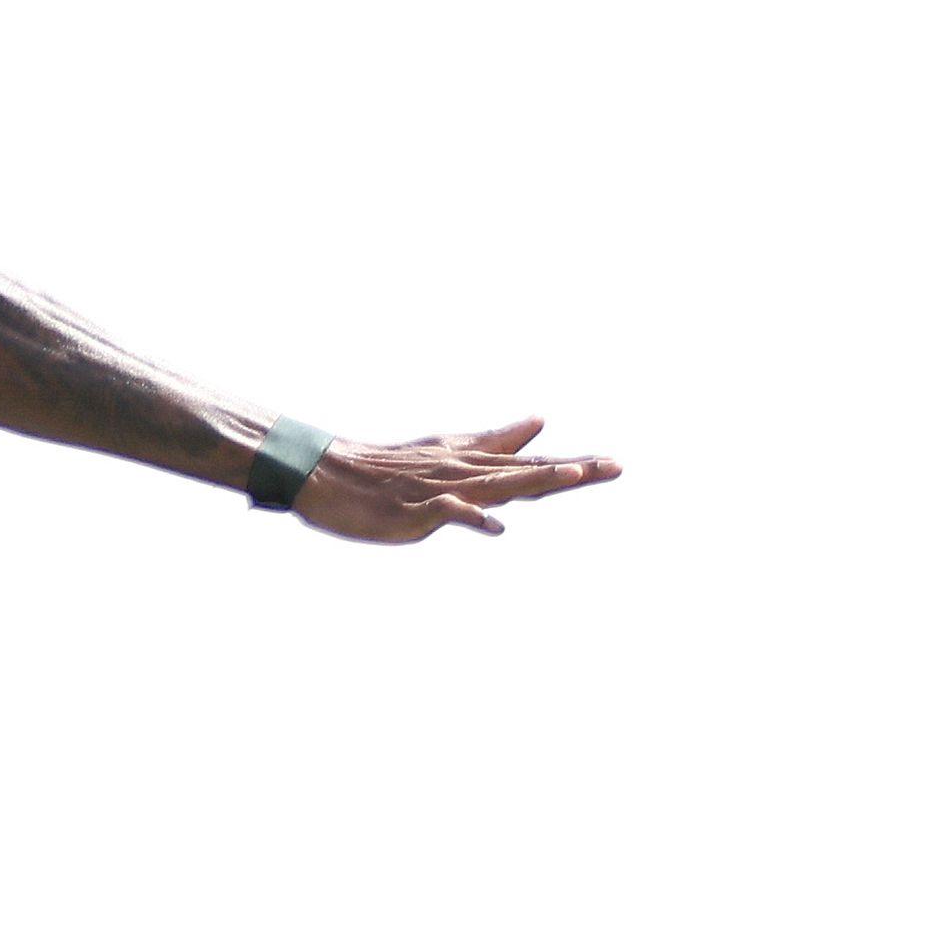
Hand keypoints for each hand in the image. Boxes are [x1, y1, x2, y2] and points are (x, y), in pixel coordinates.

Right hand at [291, 419, 622, 544]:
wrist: (331, 475)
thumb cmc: (391, 468)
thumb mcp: (450, 450)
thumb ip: (497, 440)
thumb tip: (541, 421)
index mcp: (474, 463)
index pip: (533, 465)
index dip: (575, 466)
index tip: (616, 465)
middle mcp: (465, 472)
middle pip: (527, 472)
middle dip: (572, 470)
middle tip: (616, 467)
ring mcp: (441, 489)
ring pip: (496, 484)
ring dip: (534, 479)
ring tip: (573, 476)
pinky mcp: (415, 510)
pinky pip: (448, 513)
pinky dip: (471, 516)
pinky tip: (494, 526)